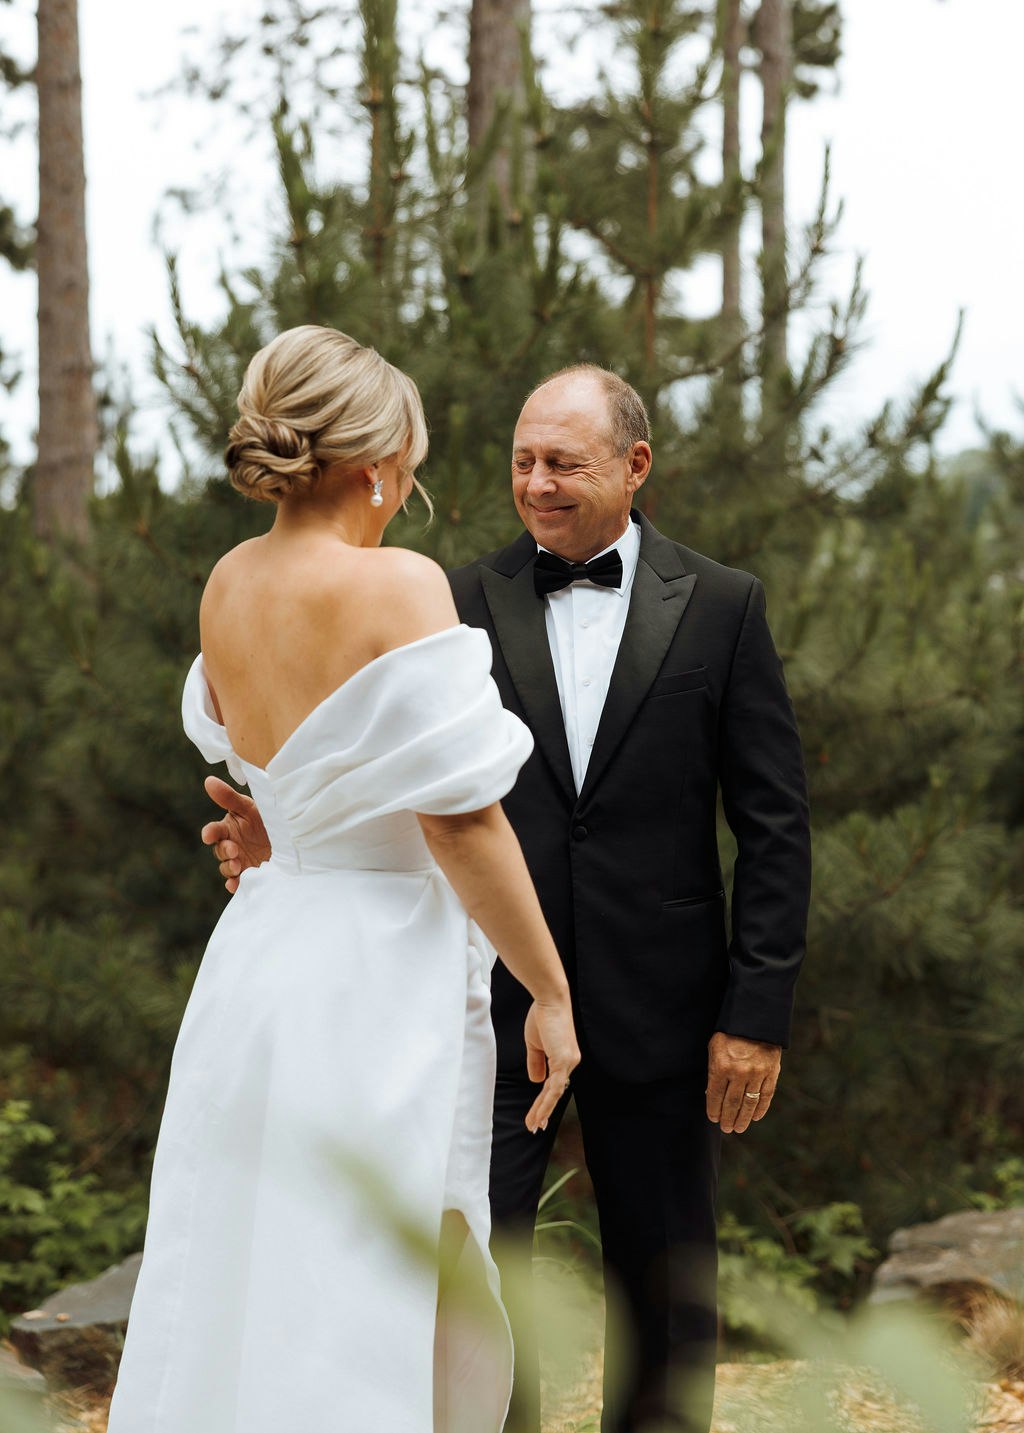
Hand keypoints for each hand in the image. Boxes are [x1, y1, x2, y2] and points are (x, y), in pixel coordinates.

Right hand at [200, 775, 270, 892]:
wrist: (291, 838)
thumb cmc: (266, 818)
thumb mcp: (250, 807)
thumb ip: (229, 797)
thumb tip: (208, 780)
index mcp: (229, 828)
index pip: (214, 831)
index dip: (210, 833)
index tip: (208, 835)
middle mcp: (231, 845)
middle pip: (219, 851)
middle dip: (224, 851)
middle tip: (234, 850)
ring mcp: (239, 861)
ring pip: (226, 868)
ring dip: (229, 868)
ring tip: (237, 866)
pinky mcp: (249, 875)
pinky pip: (238, 882)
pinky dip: (235, 884)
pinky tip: (236, 885)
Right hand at [523, 998, 580, 1133]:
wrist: (549, 999)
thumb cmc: (542, 1016)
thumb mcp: (535, 1044)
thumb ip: (536, 1063)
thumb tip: (536, 1082)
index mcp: (565, 1058)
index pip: (554, 1084)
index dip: (545, 1100)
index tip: (537, 1115)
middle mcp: (570, 1062)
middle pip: (556, 1093)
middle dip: (544, 1111)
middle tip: (535, 1127)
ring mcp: (569, 1062)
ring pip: (555, 1093)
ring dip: (543, 1111)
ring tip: (533, 1125)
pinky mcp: (564, 1061)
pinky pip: (554, 1087)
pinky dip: (546, 1102)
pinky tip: (539, 1114)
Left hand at [705, 1032, 780, 1133]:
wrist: (756, 1018)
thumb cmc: (730, 1033)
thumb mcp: (714, 1048)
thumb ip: (713, 1070)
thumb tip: (710, 1094)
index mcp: (721, 1065)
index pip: (714, 1095)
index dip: (713, 1110)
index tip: (713, 1119)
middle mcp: (739, 1072)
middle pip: (732, 1103)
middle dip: (728, 1118)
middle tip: (727, 1129)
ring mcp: (757, 1073)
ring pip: (749, 1103)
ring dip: (743, 1118)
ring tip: (739, 1128)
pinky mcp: (771, 1072)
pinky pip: (766, 1096)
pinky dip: (761, 1109)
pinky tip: (755, 1117)